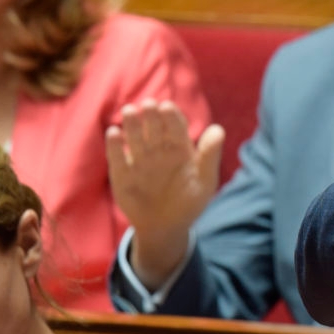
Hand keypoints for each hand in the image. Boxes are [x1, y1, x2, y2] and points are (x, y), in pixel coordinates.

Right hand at [104, 100, 225, 289]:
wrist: (166, 228)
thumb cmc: (190, 203)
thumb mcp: (204, 182)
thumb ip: (209, 156)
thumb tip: (218, 129)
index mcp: (179, 147)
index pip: (175, 126)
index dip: (171, 116)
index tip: (167, 107)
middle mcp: (158, 148)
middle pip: (154, 127)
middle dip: (151, 115)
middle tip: (148, 105)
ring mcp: (139, 159)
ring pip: (135, 137)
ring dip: (132, 123)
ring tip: (130, 112)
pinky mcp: (122, 173)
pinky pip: (117, 157)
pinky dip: (115, 145)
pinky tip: (114, 134)